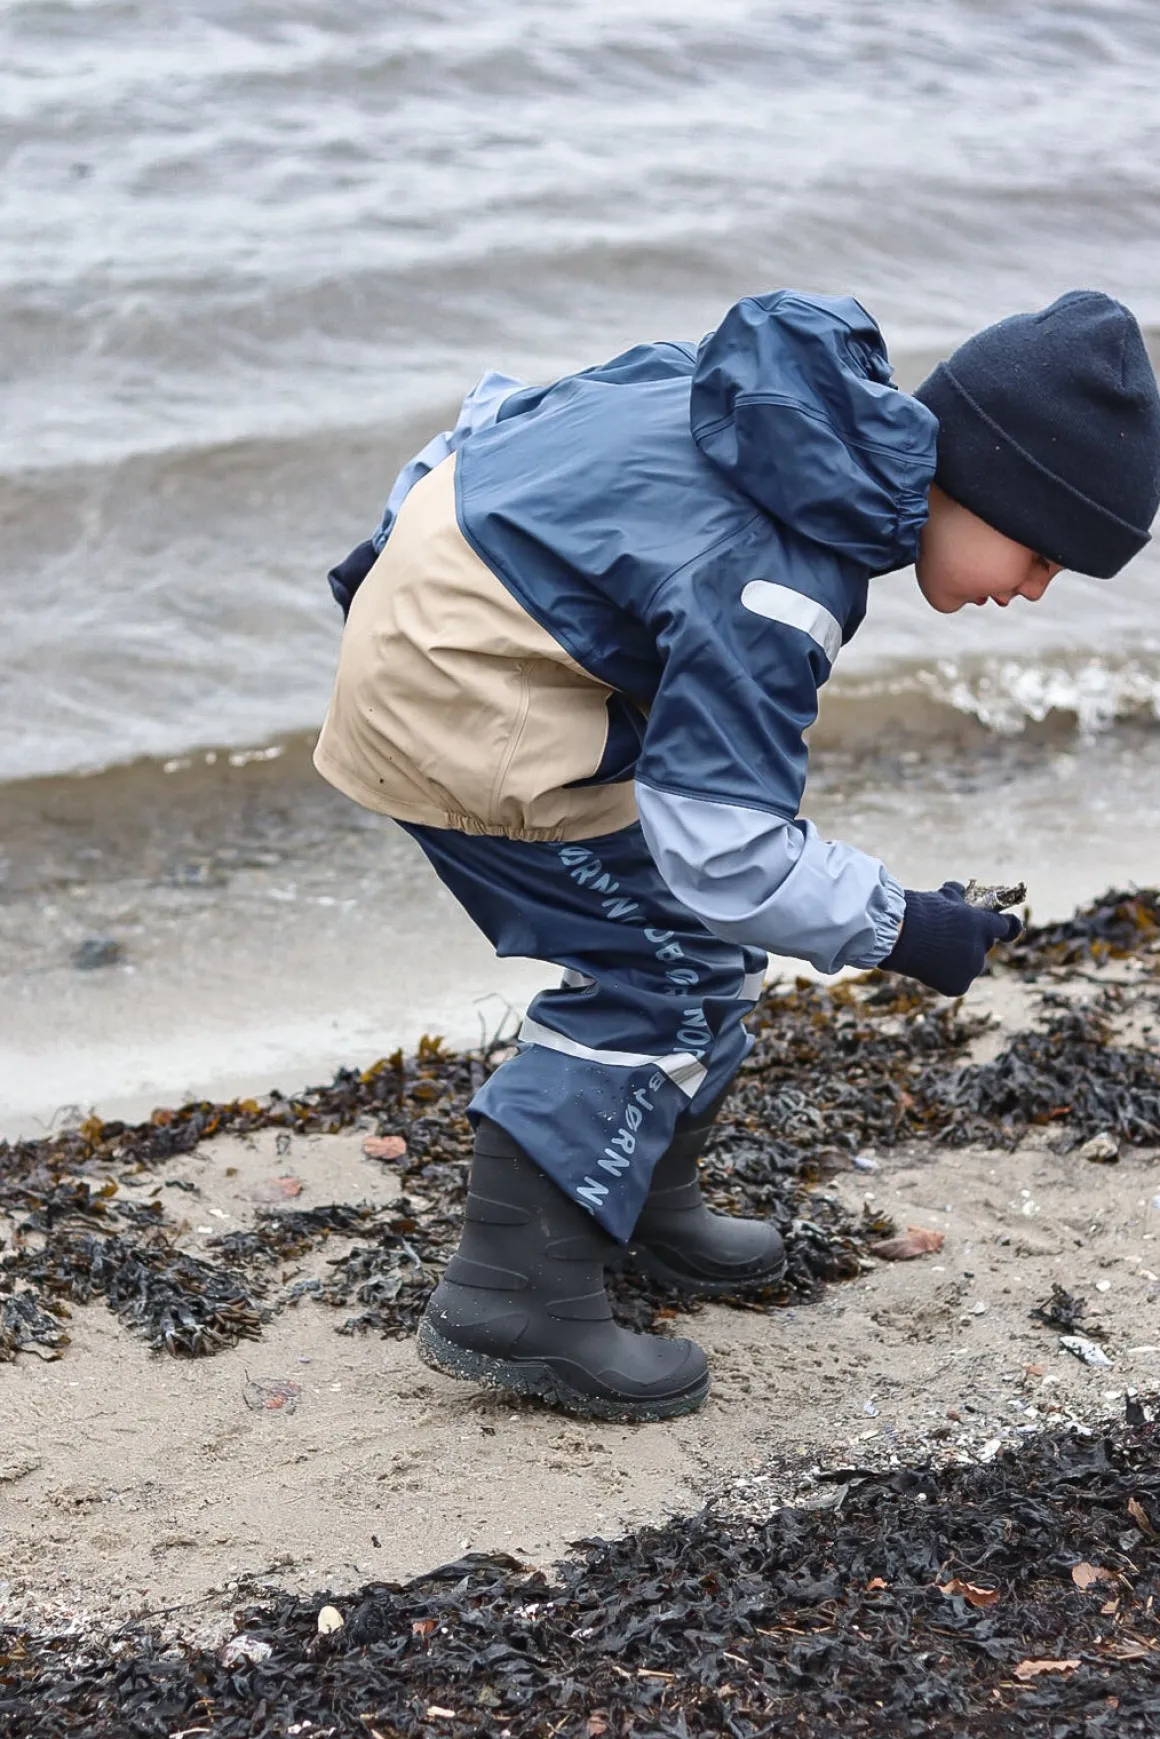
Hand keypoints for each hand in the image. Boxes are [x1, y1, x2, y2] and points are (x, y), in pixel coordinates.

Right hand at [882, 881, 1021, 996]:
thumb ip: (959, 897)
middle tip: (948, 936)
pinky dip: (947, 975)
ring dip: (959, 958)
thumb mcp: (942, 896)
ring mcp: (971, 969)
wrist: (897, 937)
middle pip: (984, 945)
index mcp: (982, 925)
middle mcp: (981, 949)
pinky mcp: (959, 986)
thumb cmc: (917, 912)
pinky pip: (958, 980)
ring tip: (932, 951)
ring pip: (971, 964)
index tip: (1009, 928)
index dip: (1008, 927)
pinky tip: (930, 965)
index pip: (1008, 927)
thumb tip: (962, 891)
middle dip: (971, 940)